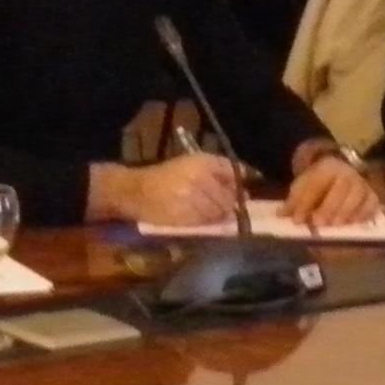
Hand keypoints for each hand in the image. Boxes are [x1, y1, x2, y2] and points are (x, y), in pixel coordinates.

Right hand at [104, 153, 246, 231]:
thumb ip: (219, 169)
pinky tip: (198, 217)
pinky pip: (206, 222)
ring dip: (219, 214)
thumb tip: (248, 181)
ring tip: (207, 211)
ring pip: (219, 212)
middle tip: (224, 206)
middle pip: (229, 196)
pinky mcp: (185, 217)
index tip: (242, 192)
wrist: (136, 191)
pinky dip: (207, 222)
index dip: (240, 185)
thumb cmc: (166, 175)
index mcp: (202, 162)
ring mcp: (192, 199)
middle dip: (230, 203)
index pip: (232, 173)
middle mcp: (199, 179)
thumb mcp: (191, 162)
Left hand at [282, 149, 384, 235]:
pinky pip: (371, 204)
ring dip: (346, 212)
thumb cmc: (319, 185)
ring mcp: (362, 184)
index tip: (297, 219)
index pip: (315, 184)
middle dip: (329, 207)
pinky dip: (363, 215)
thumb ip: (294, 201)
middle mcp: (347, 173)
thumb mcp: (303, 187)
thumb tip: (281, 215)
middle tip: (319, 223)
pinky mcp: (372, 195)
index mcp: (326, 167)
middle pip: (340, 189)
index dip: (305, 202)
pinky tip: (353, 224)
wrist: (340, 174)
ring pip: (358, 196)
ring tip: (336, 225)